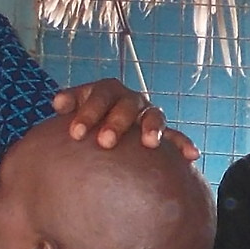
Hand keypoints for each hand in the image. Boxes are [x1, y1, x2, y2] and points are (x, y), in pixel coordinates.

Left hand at [51, 79, 200, 158]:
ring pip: (154, 116)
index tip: (75, 134)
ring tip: (150, 144)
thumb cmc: (85, 125)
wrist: (106, 133)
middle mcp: (130, 100)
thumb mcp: (74, 113)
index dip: (88, 111)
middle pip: (126, 105)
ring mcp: (148, 115)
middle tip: (104, 143)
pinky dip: (183, 144)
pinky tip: (191, 156)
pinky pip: (176, 137)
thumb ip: (68, 104)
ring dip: (151, 129)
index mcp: (107, 92)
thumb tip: (57, 103)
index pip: (100, 94)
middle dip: (116, 122)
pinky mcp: (163, 133)